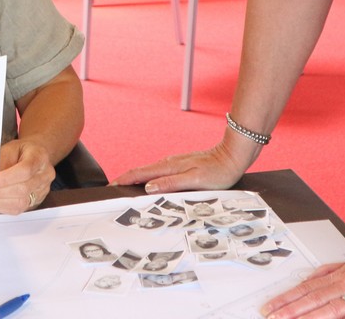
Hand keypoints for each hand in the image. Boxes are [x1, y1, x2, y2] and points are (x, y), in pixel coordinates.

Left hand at [0, 139, 54, 214]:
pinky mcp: (36, 201)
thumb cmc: (21, 151)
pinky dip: (2, 207)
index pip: (25, 171)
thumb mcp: (10, 148)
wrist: (34, 155)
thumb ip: (1, 162)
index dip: (5, 179)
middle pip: (22, 189)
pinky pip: (19, 209)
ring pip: (21, 202)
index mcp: (40, 157)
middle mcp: (45, 175)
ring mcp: (42, 190)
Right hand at [111, 140, 242, 193]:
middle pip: (142, 171)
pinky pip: (160, 171)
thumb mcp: (195, 181)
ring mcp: (175, 163)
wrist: (233, 156)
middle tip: (114, 189)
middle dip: (126, 178)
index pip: (140, 173)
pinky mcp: (182, 165)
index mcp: (169, 167)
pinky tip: (152, 182)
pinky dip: (150, 177)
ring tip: (127, 188)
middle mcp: (170, 163)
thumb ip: (171, 183)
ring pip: (151, 171)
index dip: (124, 179)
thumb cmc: (218, 171)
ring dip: (137, 178)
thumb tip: (148, 186)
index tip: (111, 187)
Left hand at [260, 252, 344, 318]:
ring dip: (308, 317)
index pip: (308, 288)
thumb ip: (331, 272)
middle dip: (290, 310)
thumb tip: (309, 277)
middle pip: (314, 299)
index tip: (271, 307)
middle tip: (272, 317)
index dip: (288, 298)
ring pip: (331, 309)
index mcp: (341, 275)